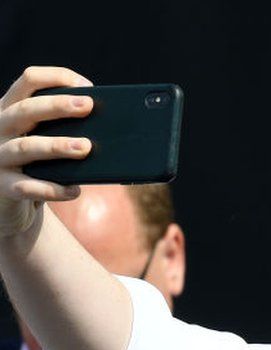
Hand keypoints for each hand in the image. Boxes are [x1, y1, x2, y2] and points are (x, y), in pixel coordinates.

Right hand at [0, 66, 93, 236]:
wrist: (11, 203)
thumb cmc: (38, 164)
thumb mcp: (47, 138)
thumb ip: (67, 128)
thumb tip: (111, 127)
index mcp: (12, 109)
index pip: (29, 81)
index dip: (57, 77)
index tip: (87, 86)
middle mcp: (0, 128)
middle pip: (26, 110)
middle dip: (58, 105)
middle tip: (88, 106)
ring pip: (26, 147)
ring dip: (57, 146)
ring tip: (86, 147)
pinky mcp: (3, 186)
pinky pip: (26, 187)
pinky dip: (51, 189)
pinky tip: (73, 190)